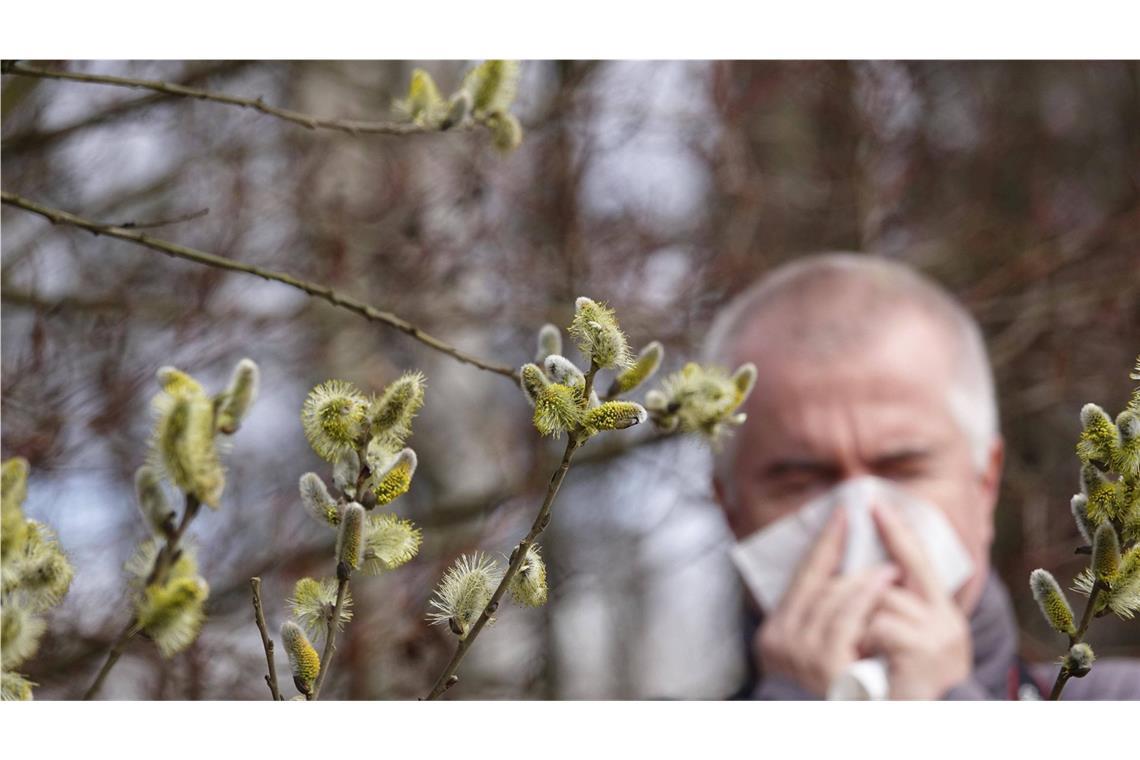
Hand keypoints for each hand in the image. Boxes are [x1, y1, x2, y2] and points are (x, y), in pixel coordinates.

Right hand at [755, 507, 898, 696]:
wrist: (858, 736)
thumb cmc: (846, 696)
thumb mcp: (825, 652)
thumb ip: (826, 618)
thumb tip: (846, 571)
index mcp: (774, 638)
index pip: (800, 580)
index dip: (823, 544)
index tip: (842, 512)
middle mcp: (779, 646)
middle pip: (815, 586)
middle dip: (845, 558)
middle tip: (873, 541)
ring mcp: (799, 659)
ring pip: (831, 598)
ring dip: (863, 578)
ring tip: (889, 569)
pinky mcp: (825, 670)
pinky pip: (847, 619)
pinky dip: (866, 596)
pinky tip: (885, 582)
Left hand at [860, 503, 971, 699]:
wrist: (923, 727)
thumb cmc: (900, 688)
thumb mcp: (898, 643)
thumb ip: (887, 608)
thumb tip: (866, 573)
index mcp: (940, 612)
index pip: (916, 559)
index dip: (896, 531)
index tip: (875, 504)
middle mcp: (946, 620)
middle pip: (883, 579)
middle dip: (853, 598)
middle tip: (853, 634)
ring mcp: (938, 636)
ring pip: (876, 600)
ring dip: (858, 625)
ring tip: (864, 654)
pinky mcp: (926, 651)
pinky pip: (878, 625)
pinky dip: (866, 642)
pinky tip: (873, 664)